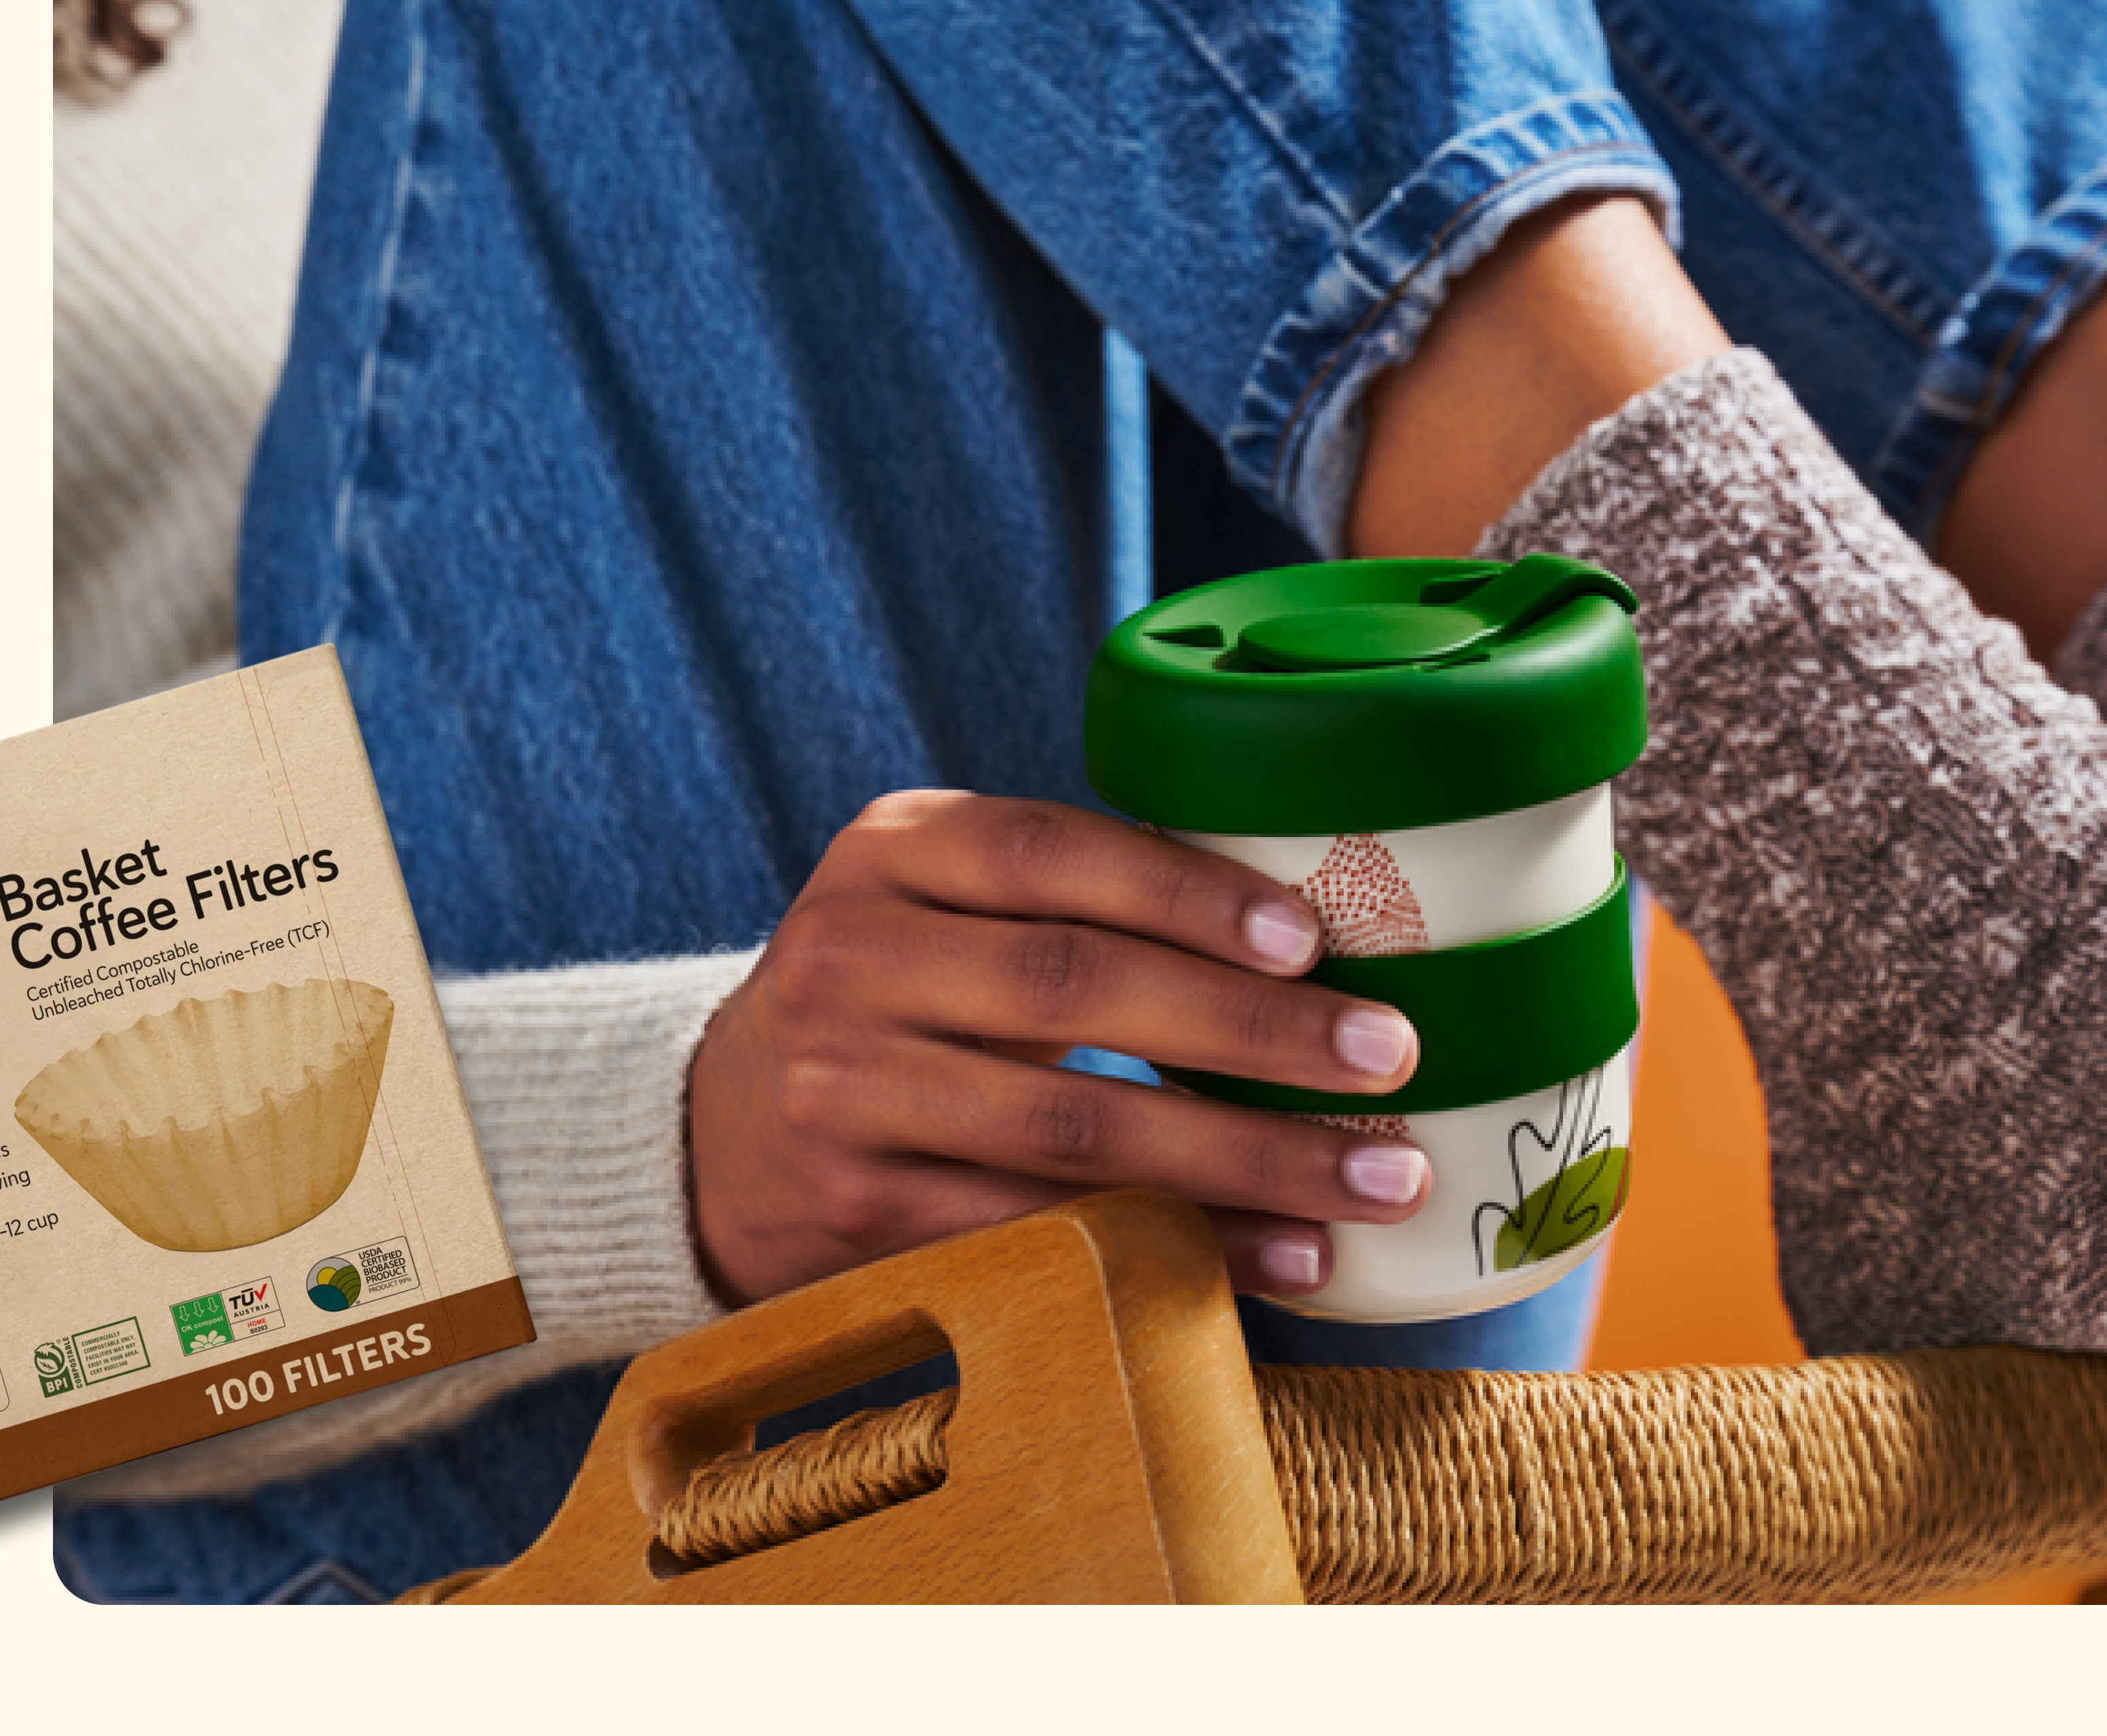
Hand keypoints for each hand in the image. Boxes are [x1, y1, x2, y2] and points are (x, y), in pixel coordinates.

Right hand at [686, 790, 1428, 1306]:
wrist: (718, 1129)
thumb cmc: (896, 997)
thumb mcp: (938, 902)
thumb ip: (1068, 898)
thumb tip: (1310, 936)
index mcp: (890, 852)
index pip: (1050, 852)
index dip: (1185, 890)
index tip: (1308, 938)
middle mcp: (851, 956)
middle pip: (1073, 987)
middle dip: (1249, 1029)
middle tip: (1387, 1055)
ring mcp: (845, 1088)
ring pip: (1070, 1126)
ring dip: (1243, 1158)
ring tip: (1371, 1178)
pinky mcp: (860, 1209)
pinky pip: (1045, 1228)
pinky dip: (1179, 1243)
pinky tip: (1279, 1254)